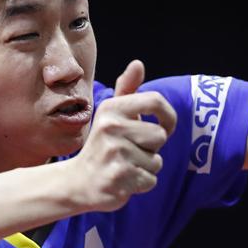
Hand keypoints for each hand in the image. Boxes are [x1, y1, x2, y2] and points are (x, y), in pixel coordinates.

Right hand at [67, 60, 176, 211]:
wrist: (78, 183)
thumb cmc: (103, 146)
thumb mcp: (111, 116)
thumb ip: (127, 90)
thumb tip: (138, 63)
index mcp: (111, 108)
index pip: (155, 100)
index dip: (169, 117)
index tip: (164, 127)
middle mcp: (111, 126)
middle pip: (160, 135)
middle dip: (152, 148)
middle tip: (129, 152)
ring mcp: (114, 152)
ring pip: (157, 161)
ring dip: (146, 168)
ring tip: (125, 166)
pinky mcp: (119, 176)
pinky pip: (151, 180)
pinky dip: (142, 184)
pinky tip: (123, 180)